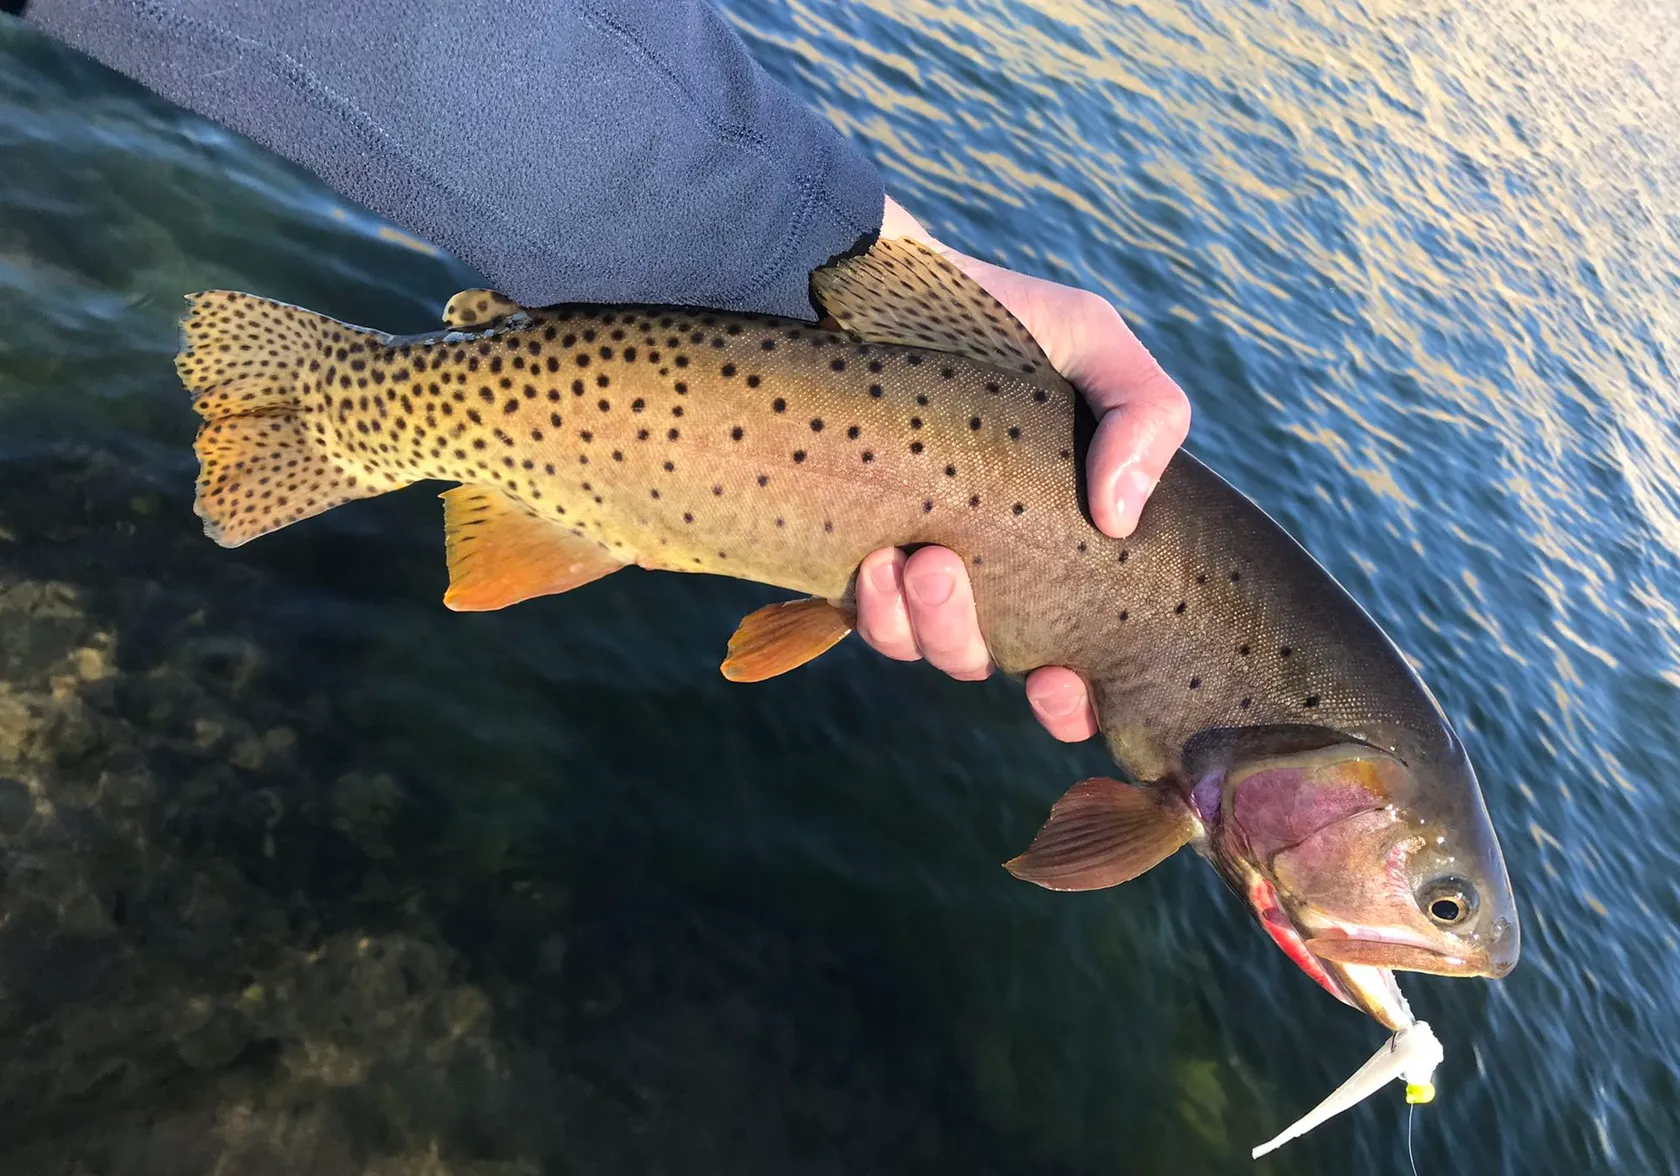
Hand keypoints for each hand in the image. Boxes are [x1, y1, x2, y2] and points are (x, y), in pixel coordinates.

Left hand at [855, 196, 1190, 741]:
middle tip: (948, 572)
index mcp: (1056, 549)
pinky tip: (873, 562)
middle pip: (986, 662)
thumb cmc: (992, 319)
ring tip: (917, 557)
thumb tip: (1122, 517)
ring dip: (924, 622)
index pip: (1074, 665)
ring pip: (922, 647)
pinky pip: (863, 619)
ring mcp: (913, 570)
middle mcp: (987, 573)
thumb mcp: (1089, 341)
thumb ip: (1146, 410)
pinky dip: (873, 608)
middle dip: (971, 645)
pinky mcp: (848, 558)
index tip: (1063, 683)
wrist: (869, 286)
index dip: (1073, 705)